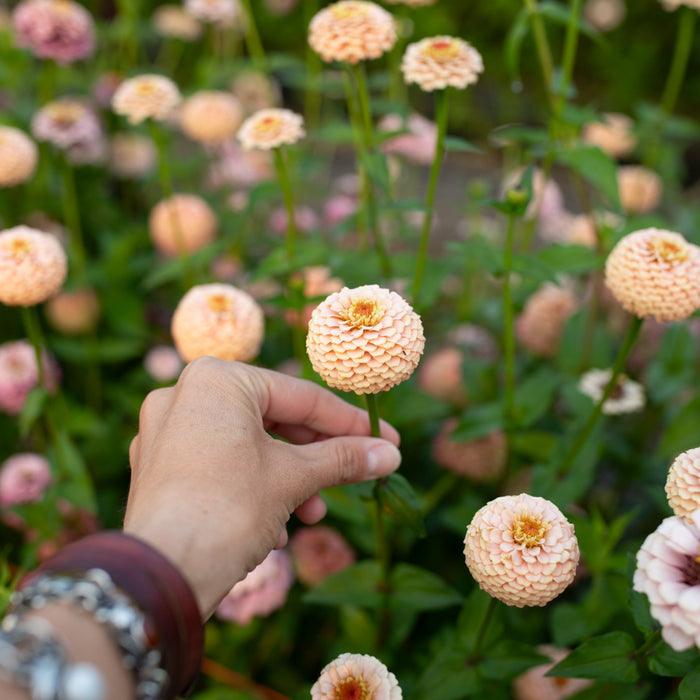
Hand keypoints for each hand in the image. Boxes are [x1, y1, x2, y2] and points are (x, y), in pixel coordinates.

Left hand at [123, 357, 400, 618]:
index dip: (349, 424)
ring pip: (246, 445)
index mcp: (218, 379)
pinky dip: (251, 487)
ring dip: (286, 478)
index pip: (301, 397)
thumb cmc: (230, 509)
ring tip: (311, 514)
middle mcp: (184, 393)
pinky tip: (274, 525)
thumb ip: (343, 458)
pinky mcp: (156, 466)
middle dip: (314, 458)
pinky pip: (218, 465)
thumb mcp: (294, 478)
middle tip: (352, 479)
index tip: (386, 441)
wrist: (163, 575)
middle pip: (272, 420)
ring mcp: (163, 431)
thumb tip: (390, 453)